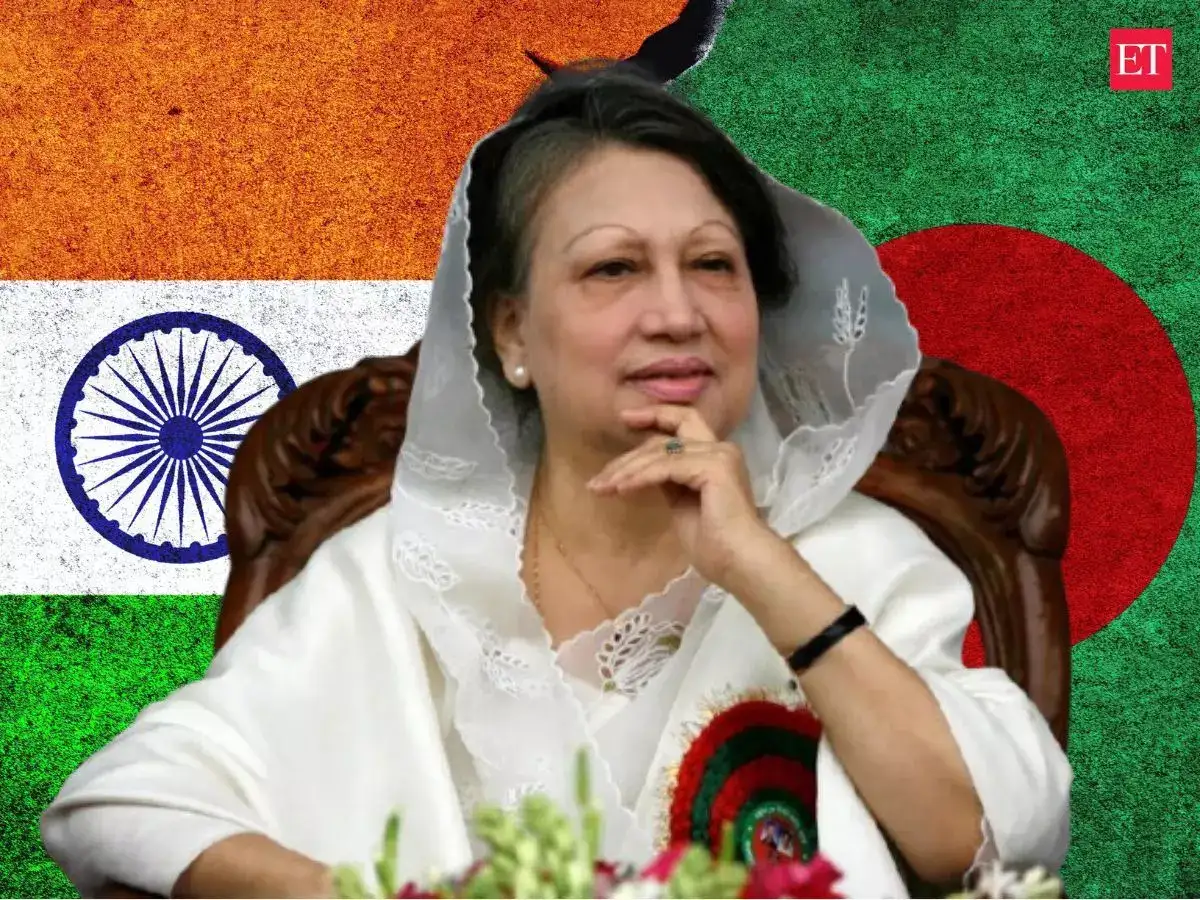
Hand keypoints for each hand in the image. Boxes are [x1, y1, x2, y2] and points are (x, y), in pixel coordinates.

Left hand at [587, 405, 781, 587]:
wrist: (740, 563)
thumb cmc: (716, 545)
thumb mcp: (683, 504)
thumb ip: (669, 480)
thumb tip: (644, 469)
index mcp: (716, 456)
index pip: (683, 422)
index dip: (654, 415)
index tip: (623, 417)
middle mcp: (720, 449)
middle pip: (665, 437)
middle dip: (628, 455)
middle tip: (599, 478)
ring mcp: (718, 455)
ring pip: (660, 453)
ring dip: (626, 471)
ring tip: (602, 487)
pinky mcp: (713, 467)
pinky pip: (665, 468)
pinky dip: (639, 477)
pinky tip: (620, 489)